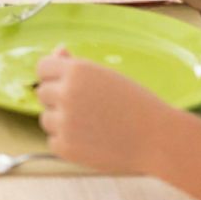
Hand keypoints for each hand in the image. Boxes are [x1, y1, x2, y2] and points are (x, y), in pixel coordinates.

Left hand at [36, 48, 169, 173]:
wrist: (158, 138)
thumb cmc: (135, 103)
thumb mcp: (106, 76)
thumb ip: (76, 65)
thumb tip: (57, 52)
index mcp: (76, 71)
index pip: (42, 68)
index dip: (53, 76)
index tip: (67, 85)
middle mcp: (66, 93)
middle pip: (42, 93)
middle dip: (58, 99)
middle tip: (87, 108)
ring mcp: (64, 122)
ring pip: (46, 119)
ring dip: (61, 122)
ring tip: (92, 125)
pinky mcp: (66, 147)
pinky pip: (53, 141)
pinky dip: (67, 143)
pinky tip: (90, 141)